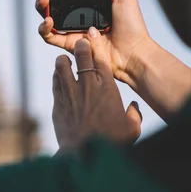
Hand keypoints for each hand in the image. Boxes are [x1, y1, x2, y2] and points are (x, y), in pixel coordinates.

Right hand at [29, 0, 153, 85]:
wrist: (133, 52)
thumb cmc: (132, 26)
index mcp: (87, 3)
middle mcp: (76, 15)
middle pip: (51, 0)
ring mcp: (71, 29)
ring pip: (47, 16)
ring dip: (41, 6)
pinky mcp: (68, 44)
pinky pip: (49, 37)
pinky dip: (44, 28)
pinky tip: (48, 20)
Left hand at [53, 27, 141, 148]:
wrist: (85, 155)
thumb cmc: (111, 142)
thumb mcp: (131, 129)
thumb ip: (134, 114)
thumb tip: (134, 107)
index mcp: (108, 89)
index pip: (102, 60)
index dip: (97, 46)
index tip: (93, 36)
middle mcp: (88, 87)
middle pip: (81, 58)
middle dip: (80, 47)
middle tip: (79, 42)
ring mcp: (71, 94)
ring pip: (63, 68)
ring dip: (63, 61)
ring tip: (64, 59)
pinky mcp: (58, 104)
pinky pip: (55, 83)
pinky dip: (56, 76)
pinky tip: (58, 74)